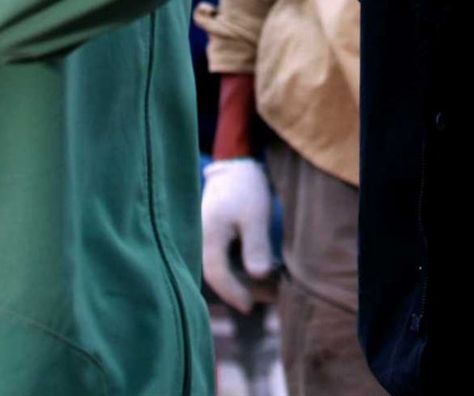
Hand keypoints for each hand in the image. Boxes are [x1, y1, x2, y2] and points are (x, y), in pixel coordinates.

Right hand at [200, 158, 275, 313]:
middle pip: (219, 276)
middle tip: (272, 293)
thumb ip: (256, 246)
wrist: (235, 167)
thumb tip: (258, 276)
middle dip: (244, 288)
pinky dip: (241, 267)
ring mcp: (203, 240)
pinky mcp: (211, 240)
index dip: (233, 293)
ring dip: (244, 279)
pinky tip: (264, 269)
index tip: (250, 306)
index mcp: (207, 236)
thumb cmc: (246, 189)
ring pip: (222, 270)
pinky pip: (223, 260)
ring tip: (274, 283)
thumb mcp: (255, 215)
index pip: (217, 274)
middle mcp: (199, 241)